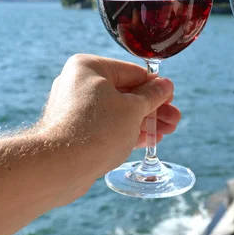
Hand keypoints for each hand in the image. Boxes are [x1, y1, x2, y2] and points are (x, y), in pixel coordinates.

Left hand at [37, 54, 178, 181]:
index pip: (132, 72)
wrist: (60, 167)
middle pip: (126, 93)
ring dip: (144, 121)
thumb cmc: (97, 130)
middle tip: (174, 119)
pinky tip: (148, 139)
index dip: (156, 86)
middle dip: (153, 108)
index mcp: (89, 67)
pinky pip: (107, 126)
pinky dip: (127, 131)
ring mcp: (75, 108)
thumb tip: (166, 85)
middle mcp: (79, 83)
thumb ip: (152, 96)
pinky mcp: (75, 131)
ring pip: (118, 112)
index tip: (171, 98)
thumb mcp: (133, 109)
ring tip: (166, 132)